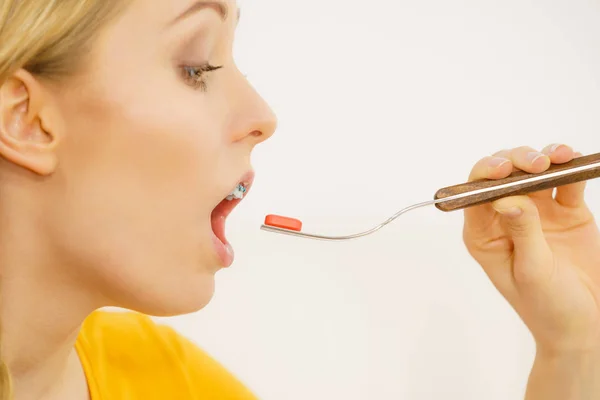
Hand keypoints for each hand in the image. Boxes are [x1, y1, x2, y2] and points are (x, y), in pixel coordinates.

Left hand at [463, 144, 599, 353]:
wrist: (585, 324)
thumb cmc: (548, 307)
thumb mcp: (532, 272)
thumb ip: (522, 232)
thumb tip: (506, 198)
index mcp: (484, 235)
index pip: (475, 195)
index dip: (486, 174)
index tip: (504, 168)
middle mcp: (505, 218)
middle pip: (504, 176)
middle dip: (517, 161)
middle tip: (539, 163)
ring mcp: (536, 212)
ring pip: (534, 173)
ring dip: (545, 157)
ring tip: (560, 156)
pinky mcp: (565, 211)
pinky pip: (566, 182)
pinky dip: (570, 168)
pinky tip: (574, 159)